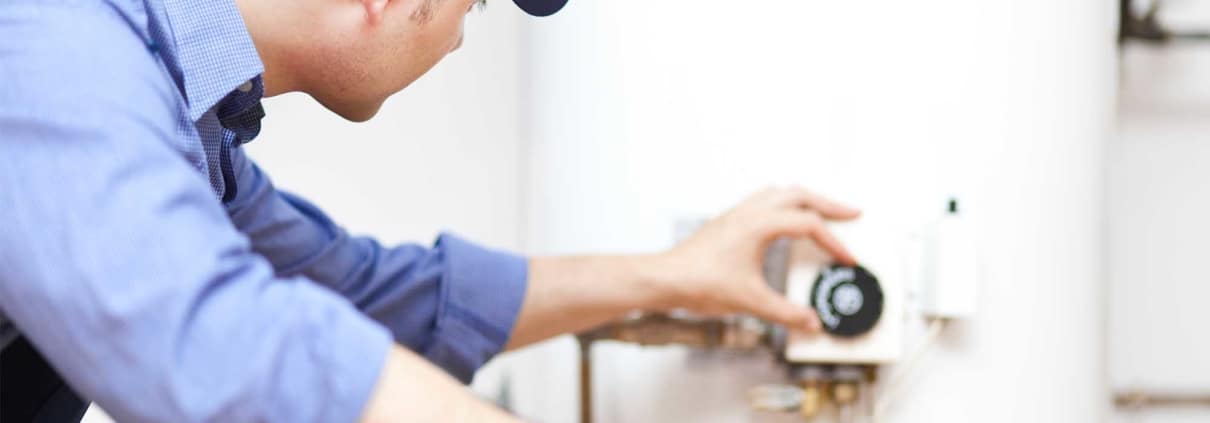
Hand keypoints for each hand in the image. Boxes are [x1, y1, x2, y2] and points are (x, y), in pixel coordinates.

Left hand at [652, 187, 860, 331]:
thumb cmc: (699, 283)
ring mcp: (737, 213)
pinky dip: (784, 204)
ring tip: (823, 212)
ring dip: (805, 199)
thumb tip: (811, 322)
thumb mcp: (750, 302)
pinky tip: (785, 221)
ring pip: (780, 192)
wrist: (664, 278)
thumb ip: (785, 313)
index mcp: (759, 224)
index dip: (834, 243)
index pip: (809, 225)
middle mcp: (749, 211)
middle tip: (852, 214)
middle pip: (799, 195)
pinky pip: (764, 200)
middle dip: (829, 204)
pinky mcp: (728, 221)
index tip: (848, 260)